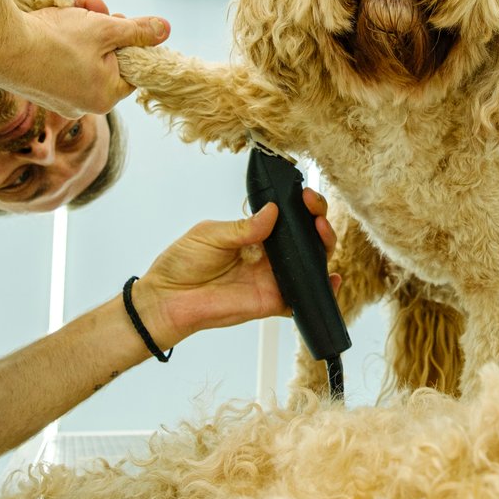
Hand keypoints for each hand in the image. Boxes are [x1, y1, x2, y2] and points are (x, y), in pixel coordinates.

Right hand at [0, 0, 169, 117]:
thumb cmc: (55, 42)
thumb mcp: (107, 30)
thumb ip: (137, 31)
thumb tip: (165, 30)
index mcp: (104, 97)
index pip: (131, 69)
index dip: (129, 41)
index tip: (120, 21)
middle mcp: (81, 102)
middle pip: (106, 58)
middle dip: (103, 27)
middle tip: (94, 6)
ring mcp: (56, 95)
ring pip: (81, 53)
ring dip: (81, 24)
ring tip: (72, 5)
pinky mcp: (36, 82)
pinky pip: (58, 56)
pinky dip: (60, 33)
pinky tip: (53, 16)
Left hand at [131, 190, 338, 348]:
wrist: (167, 300)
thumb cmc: (181, 264)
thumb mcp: (210, 235)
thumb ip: (243, 227)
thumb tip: (272, 212)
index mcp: (254, 236)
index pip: (287, 218)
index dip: (301, 206)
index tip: (304, 196)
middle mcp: (268, 257)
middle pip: (306, 239)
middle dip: (318, 221)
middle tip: (316, 212)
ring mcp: (272, 279)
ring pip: (310, 264)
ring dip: (324, 248)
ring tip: (322, 233)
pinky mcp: (272, 302)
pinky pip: (303, 297)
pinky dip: (322, 290)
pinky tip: (331, 278)